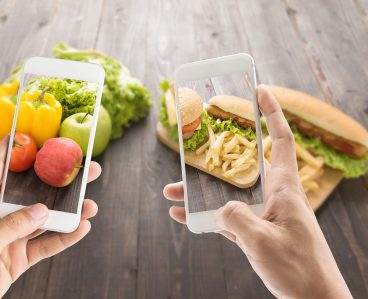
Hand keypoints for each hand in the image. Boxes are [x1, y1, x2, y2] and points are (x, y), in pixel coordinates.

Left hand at [0, 138, 101, 298]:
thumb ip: (11, 227)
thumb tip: (43, 210)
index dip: (14, 147)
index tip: (36, 133)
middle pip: (33, 191)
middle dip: (58, 180)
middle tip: (84, 170)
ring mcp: (10, 236)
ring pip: (44, 218)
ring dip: (68, 211)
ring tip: (90, 204)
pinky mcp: (18, 256)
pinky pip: (46, 244)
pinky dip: (64, 237)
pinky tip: (80, 229)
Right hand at [163, 85, 351, 298]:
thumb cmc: (298, 269)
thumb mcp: (262, 242)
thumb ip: (235, 218)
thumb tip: (217, 209)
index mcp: (284, 189)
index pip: (281, 139)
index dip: (272, 112)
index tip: (260, 91)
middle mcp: (273, 196)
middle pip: (241, 167)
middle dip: (214, 158)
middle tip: (192, 149)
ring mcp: (263, 214)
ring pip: (227, 194)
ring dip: (200, 193)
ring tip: (171, 192)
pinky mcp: (255, 232)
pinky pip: (226, 218)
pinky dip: (205, 216)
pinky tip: (183, 216)